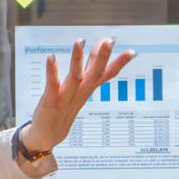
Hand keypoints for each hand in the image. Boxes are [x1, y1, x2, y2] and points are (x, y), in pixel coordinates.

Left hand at [20, 38, 134, 153]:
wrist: (47, 136)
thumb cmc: (62, 110)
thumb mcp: (79, 88)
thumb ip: (88, 68)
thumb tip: (98, 50)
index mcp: (87, 89)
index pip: (106, 75)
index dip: (119, 64)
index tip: (131, 52)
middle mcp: (80, 93)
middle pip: (95, 74)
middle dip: (103, 57)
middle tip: (111, 42)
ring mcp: (66, 98)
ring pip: (76, 77)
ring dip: (78, 59)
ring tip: (80, 41)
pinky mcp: (51, 101)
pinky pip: (52, 84)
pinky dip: (52, 71)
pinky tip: (51, 57)